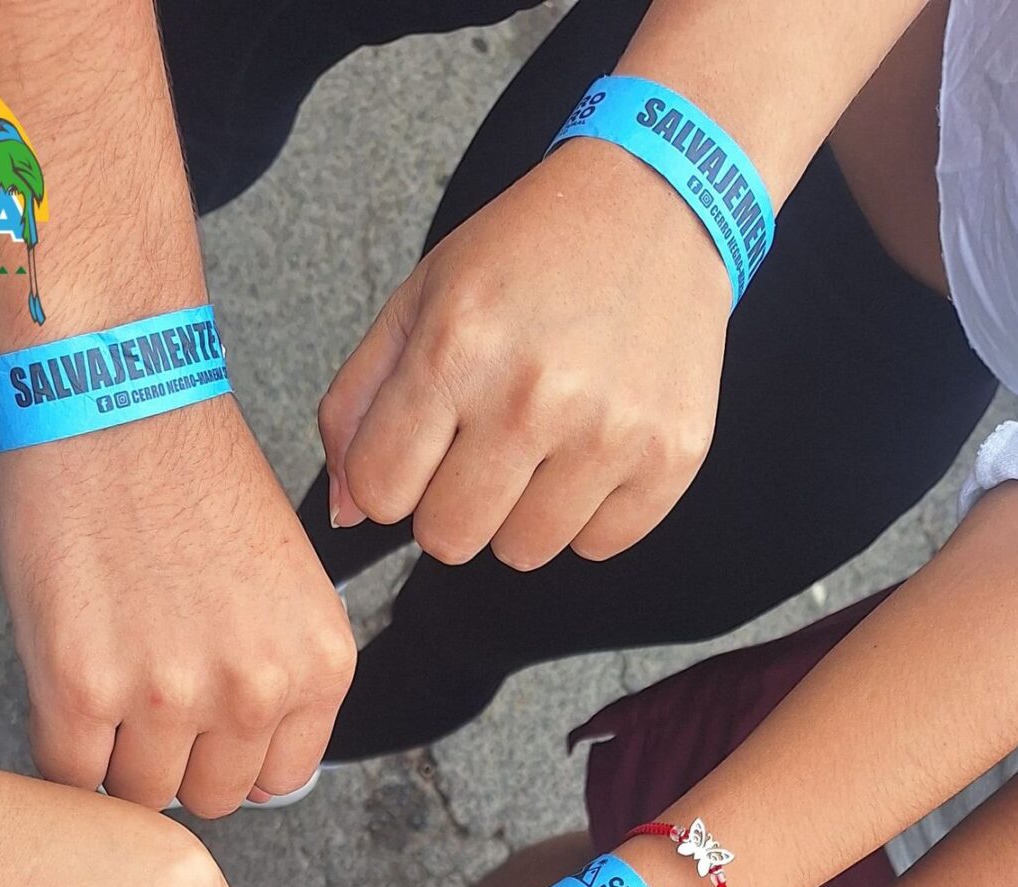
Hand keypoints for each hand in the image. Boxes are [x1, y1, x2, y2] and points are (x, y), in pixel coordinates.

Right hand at [0, 398, 356, 814]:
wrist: (112, 392)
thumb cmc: (190, 471)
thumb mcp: (284, 585)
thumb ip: (281, 681)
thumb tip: (260, 779)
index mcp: (318, 664)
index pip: (275, 781)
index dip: (228, 756)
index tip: (200, 727)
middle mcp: (255, 687)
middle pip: (208, 797)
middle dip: (174, 759)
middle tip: (142, 696)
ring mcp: (168, 694)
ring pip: (138, 794)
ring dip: (114, 754)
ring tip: (104, 678)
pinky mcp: (81, 687)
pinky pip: (69, 772)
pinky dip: (61, 743)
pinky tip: (65, 685)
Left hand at [319, 148, 727, 569]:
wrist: (656, 202)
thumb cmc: (531, 252)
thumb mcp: (422, 298)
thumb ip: (359, 404)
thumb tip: (346, 510)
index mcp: (457, 348)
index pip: (381, 495)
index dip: (392, 476)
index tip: (423, 443)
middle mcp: (534, 396)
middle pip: (448, 540)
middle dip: (452, 502)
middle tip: (484, 443)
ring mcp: (609, 432)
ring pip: (522, 553)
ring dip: (521, 512)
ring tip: (544, 439)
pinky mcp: (670, 456)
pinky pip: (597, 546)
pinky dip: (588, 511)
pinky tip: (594, 444)